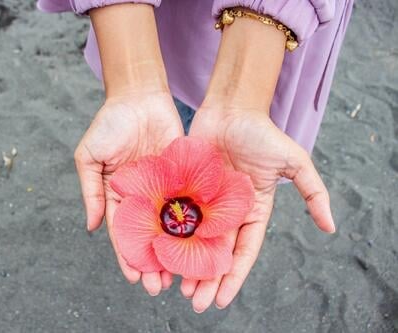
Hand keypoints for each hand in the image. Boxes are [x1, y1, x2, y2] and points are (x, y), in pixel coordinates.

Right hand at [74, 91, 183, 295]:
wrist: (139, 96)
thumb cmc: (110, 123)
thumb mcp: (89, 157)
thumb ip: (91, 191)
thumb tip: (92, 227)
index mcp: (120, 196)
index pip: (124, 234)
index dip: (128, 256)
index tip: (135, 277)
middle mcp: (144, 198)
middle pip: (149, 237)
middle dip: (153, 262)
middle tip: (159, 287)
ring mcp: (165, 189)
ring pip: (170, 227)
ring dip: (173, 252)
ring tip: (180, 276)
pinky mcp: (184, 177)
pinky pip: (188, 204)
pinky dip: (192, 225)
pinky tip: (198, 245)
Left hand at [181, 107, 334, 311]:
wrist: (229, 108)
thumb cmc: (261, 133)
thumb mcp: (294, 161)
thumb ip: (313, 192)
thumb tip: (331, 227)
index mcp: (252, 212)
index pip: (243, 251)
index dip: (233, 277)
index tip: (221, 299)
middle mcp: (227, 212)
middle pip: (216, 253)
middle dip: (207, 279)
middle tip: (195, 302)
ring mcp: (204, 203)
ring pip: (193, 241)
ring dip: (186, 266)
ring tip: (177, 288)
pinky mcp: (184, 190)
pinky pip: (176, 218)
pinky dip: (169, 238)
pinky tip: (160, 256)